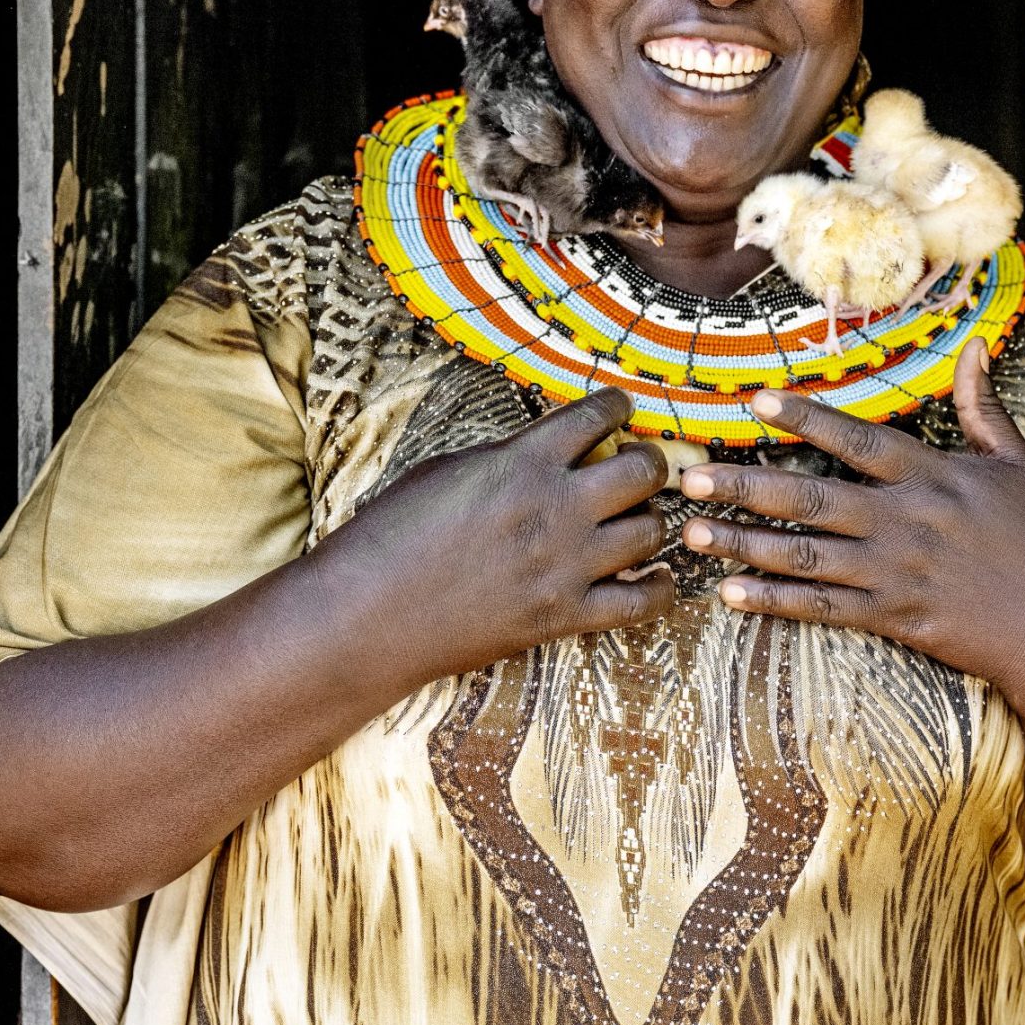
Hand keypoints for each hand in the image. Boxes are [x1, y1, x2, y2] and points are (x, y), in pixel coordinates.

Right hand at [334, 387, 675, 685]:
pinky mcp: (565, 617)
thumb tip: (549, 450)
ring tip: (634, 520)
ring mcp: (566, 566)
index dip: (617, 407)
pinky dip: (658, 588)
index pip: (599, 414)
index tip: (619, 412)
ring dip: (649, 521)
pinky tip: (653, 577)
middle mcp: (556, 508)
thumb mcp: (447, 469)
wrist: (366, 612)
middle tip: (637, 466)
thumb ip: (507, 456)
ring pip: (652, 531)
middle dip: (648, 461)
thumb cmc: (392, 534)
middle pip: (645, 470)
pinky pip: (642, 603)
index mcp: (523, 461)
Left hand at [677, 343, 1024, 708]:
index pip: (857, 439)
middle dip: (744, 487)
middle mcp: (905, 522)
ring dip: (743, 543)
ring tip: (690, 533)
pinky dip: (775, 602)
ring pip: (804, 556)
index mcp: (932, 476)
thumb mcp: (1020, 464)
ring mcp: (895, 574)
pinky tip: (731, 594)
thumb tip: (974, 346)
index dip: (804, 417)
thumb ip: (983, 407)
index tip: (754, 399)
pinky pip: (822, 609)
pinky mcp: (894, 618)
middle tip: (688, 478)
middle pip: (811, 499)